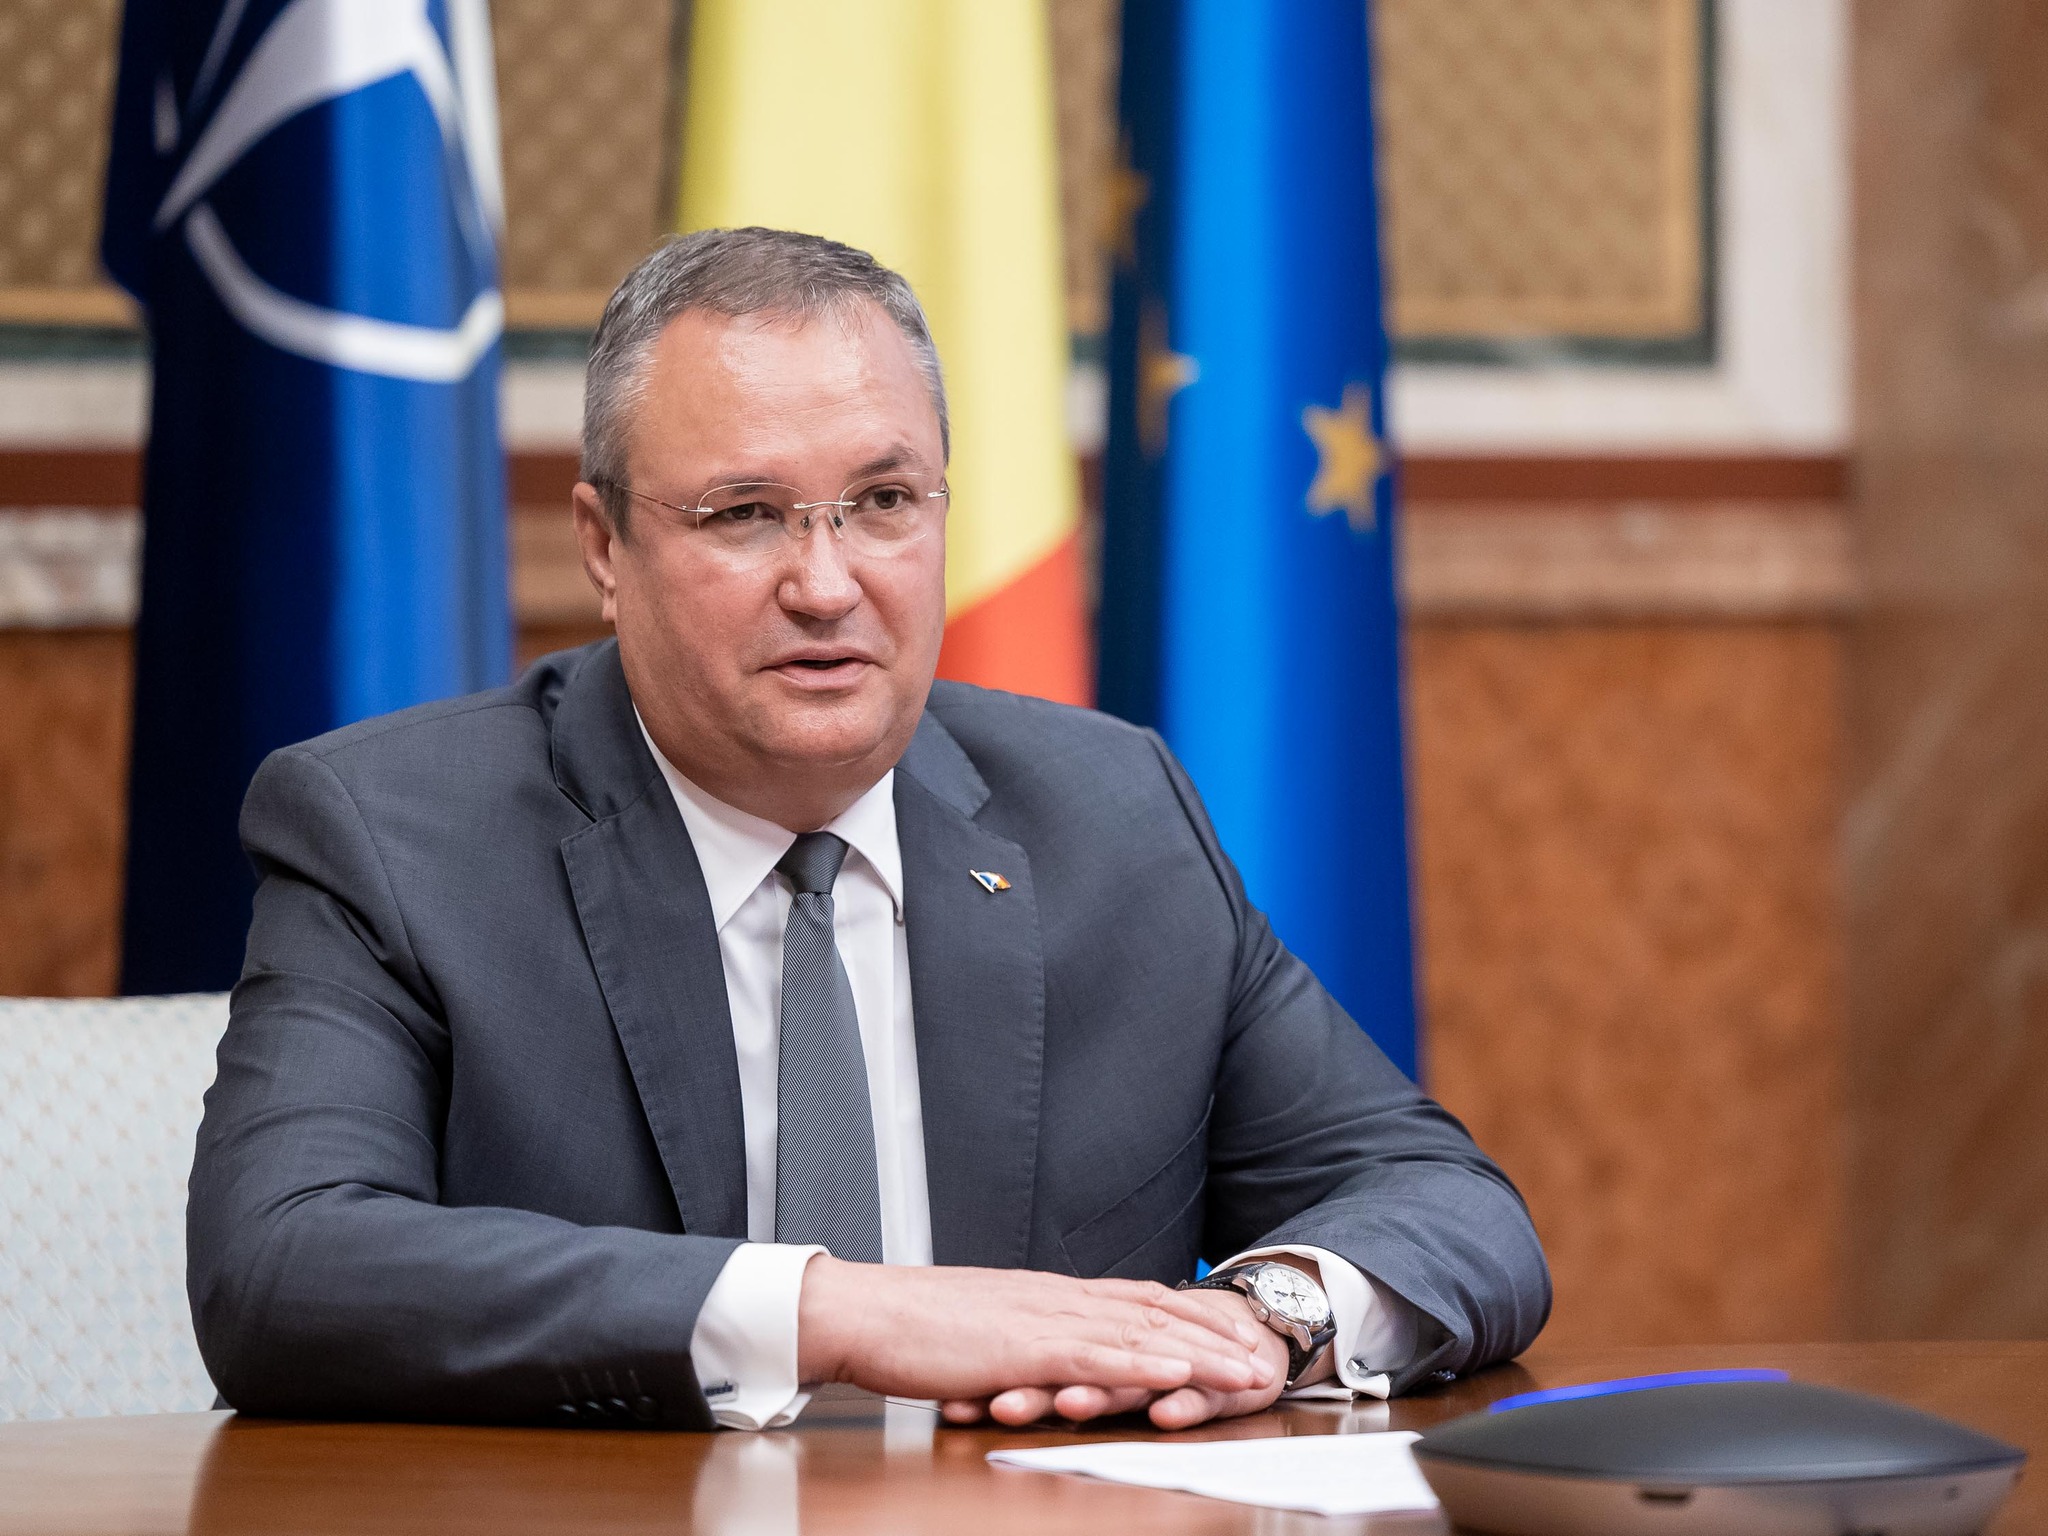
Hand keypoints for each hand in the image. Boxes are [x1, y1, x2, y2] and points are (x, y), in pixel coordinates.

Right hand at [795, 1258, 1277, 1408]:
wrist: (862, 1312)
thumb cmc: (912, 1328)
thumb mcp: (984, 1329)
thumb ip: (1024, 1337)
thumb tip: (1050, 1357)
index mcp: (1050, 1294)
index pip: (1139, 1298)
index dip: (1196, 1315)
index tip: (1238, 1330)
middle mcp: (1057, 1298)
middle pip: (1157, 1311)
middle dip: (1219, 1335)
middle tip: (1270, 1355)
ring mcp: (1043, 1319)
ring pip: (1141, 1332)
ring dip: (1203, 1353)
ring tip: (1249, 1373)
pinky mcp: (1023, 1346)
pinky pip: (1096, 1356)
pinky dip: (1145, 1363)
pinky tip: (1180, 1374)